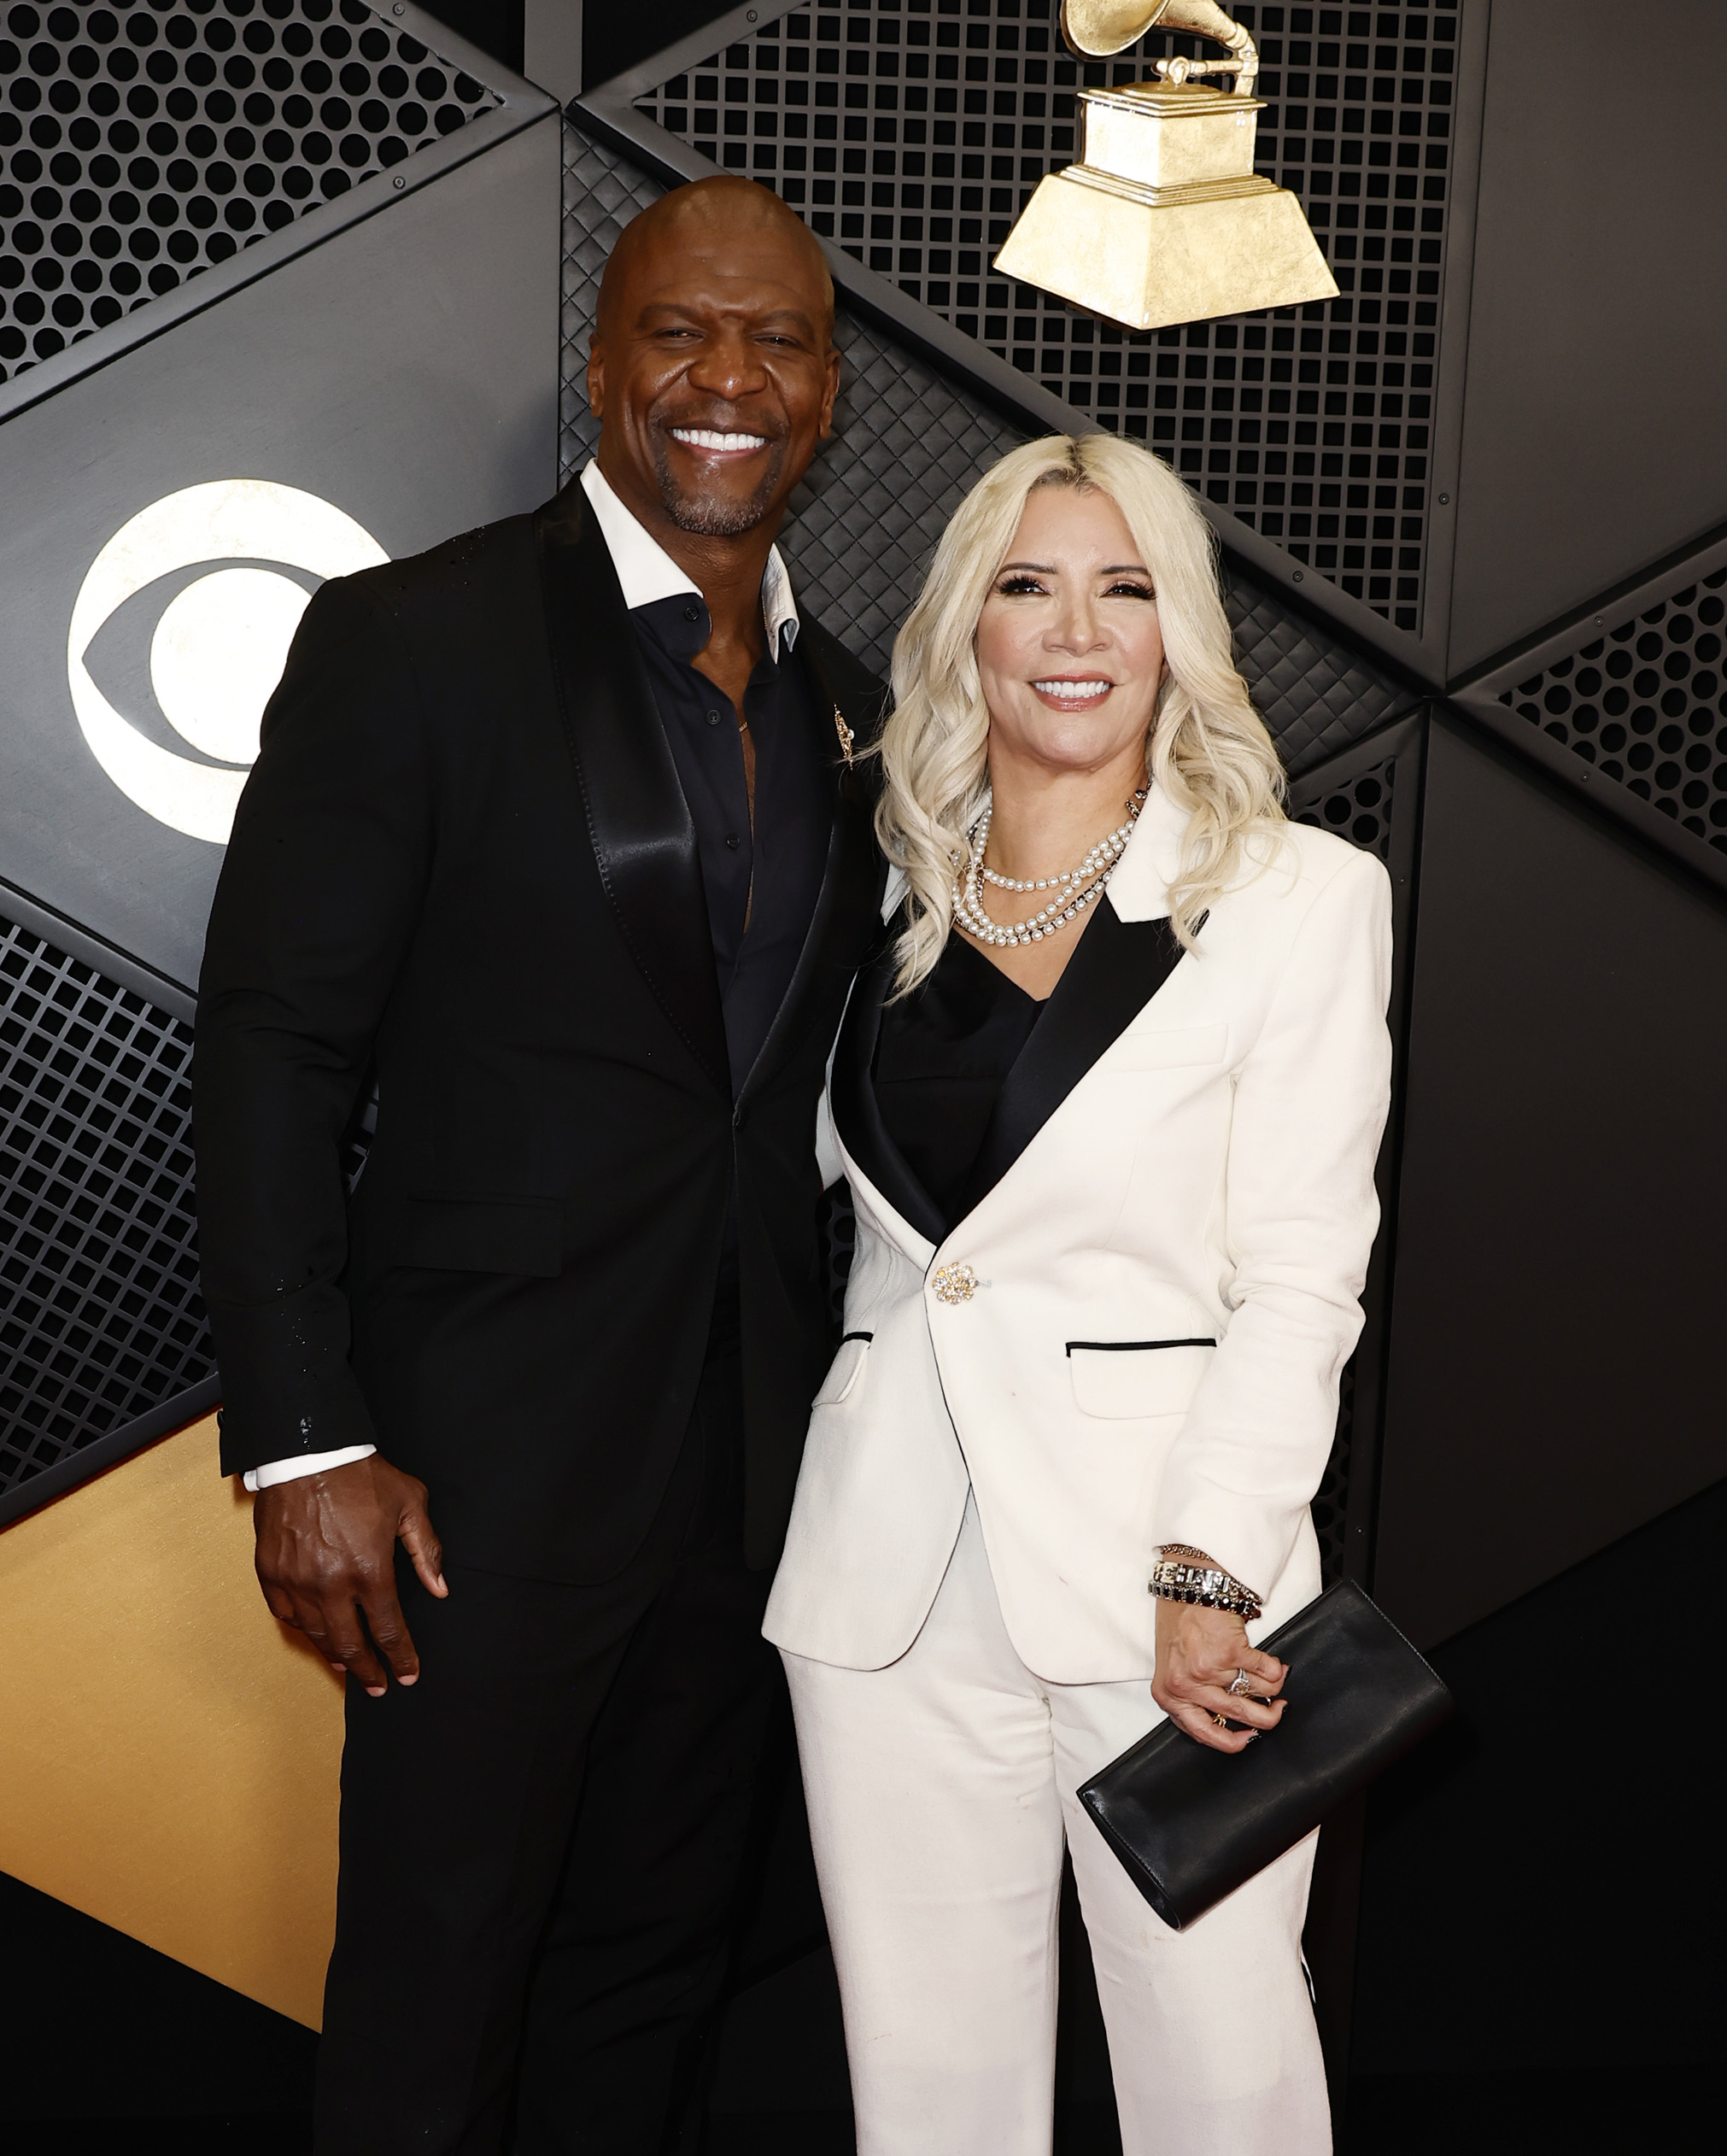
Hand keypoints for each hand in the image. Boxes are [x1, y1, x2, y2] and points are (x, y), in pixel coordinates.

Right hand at [253, 1455, 446, 1696]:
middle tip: (379, 1687)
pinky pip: (285, 1615)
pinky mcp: (270, 1573)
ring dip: (335, 1656)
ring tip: (350, 1667)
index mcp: (369, 1570)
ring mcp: (296, 1582)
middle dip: (369, 1672)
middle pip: (350, 1645)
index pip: (389, 1630)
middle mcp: (330, 1585)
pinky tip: (315, 1634)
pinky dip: (302, 1629)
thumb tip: (440, 1588)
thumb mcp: (410, 1504)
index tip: (409, 1676)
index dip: (401, 1658)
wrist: (306, 1453)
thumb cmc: (362, 1476)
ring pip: (316, 1635)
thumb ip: (427, 1550)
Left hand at [1151, 1592, 1286, 1754]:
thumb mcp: (1173, 1668)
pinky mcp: (1231, 1652)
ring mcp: (1209, 1670)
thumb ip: (1193, 1697)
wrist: (1188, 1588)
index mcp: (1170, 1695)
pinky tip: (1273, 1664)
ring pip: (1258, 1693)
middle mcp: (1188, 1686)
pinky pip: (1266, 1672)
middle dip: (1267, 1717)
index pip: (1203, 1732)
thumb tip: (1233, 1721)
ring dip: (1273, 1688)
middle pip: (1239, 1715)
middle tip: (1276, 1711)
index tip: (1248, 1739)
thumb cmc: (1178, 1624)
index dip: (1232, 1742)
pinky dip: (1275, 1669)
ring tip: (1274, 1680)